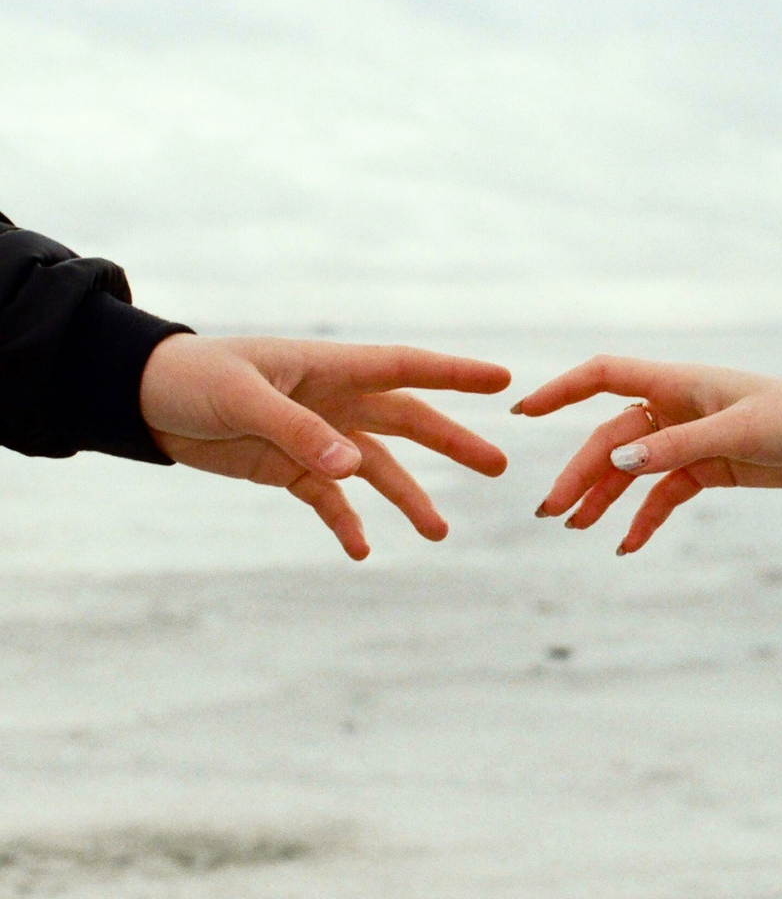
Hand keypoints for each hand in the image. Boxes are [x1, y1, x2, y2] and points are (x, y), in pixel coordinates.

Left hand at [139, 334, 510, 559]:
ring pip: (377, 468)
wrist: (144, 399)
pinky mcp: (291, 468)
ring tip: (438, 533)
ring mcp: (317, 436)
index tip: (501, 382)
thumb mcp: (242, 399)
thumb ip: (299, 431)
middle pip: (407, 421)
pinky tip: (361, 550)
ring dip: (409, 497)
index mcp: (330, 367)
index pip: (405, 368)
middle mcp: (334, 400)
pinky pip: (330, 499)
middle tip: (498, 466)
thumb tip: (355, 467)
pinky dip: (347, 522)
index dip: (455, 374)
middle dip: (453, 443)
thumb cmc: (194, 377)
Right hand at [513, 356, 781, 554]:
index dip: (561, 390)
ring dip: (603, 497)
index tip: (523, 412)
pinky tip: (628, 546)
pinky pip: (664, 494)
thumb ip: (676, 445)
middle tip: (550, 511)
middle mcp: (675, 407)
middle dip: (579, 472)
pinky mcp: (708, 468)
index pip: (604, 376)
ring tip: (574, 527)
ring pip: (632, 468)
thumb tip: (617, 458)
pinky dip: (645, 518)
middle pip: (611, 437)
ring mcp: (689, 439)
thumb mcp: (737, 432)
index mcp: (678, 382)